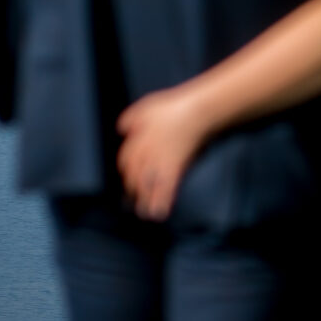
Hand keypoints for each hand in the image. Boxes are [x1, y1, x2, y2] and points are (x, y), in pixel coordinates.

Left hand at [116, 87, 211, 220]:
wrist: (198, 110)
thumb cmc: (176, 106)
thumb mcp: (148, 106)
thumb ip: (132, 117)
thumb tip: (122, 128)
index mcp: (138, 138)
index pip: (126, 158)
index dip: (127, 170)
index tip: (129, 177)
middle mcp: (144, 152)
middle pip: (134, 175)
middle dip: (133, 188)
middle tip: (134, 198)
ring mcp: (158, 161)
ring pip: (146, 185)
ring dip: (144, 200)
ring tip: (144, 212)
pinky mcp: (173, 169)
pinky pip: (164, 190)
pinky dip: (161, 203)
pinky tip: (159, 214)